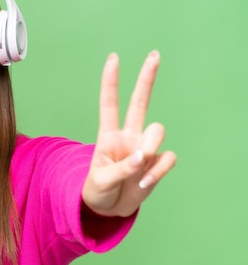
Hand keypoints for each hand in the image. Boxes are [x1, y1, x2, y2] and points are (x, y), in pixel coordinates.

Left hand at [82, 51, 176, 216]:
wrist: (109, 209)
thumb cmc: (98, 190)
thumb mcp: (101, 181)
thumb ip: (121, 168)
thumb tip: (143, 157)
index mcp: (108, 136)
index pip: (109, 104)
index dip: (111, 82)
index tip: (114, 58)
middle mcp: (128, 137)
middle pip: (140, 102)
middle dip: (147, 79)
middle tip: (154, 55)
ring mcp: (145, 148)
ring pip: (158, 131)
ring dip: (150, 148)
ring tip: (138, 170)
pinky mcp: (157, 163)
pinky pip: (167, 159)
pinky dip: (157, 172)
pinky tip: (144, 182)